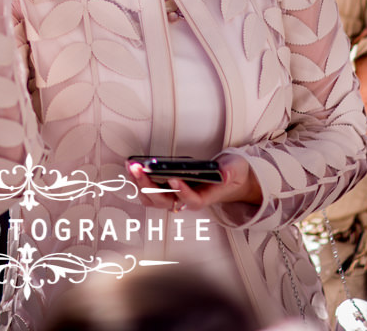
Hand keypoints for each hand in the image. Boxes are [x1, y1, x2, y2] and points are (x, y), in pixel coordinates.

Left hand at [127, 155, 259, 211]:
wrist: (228, 180)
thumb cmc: (230, 176)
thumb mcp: (235, 170)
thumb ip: (230, 171)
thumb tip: (223, 173)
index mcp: (204, 197)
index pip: (192, 200)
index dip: (182, 192)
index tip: (173, 179)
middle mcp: (186, 201)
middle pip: (164, 200)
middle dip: (149, 186)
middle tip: (139, 169)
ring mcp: (175, 197)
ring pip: (153, 198)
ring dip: (140, 184)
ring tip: (132, 166)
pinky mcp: (167, 191)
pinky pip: (149, 191)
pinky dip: (139, 180)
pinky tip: (133, 166)